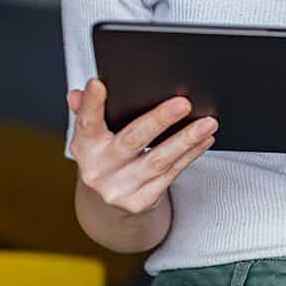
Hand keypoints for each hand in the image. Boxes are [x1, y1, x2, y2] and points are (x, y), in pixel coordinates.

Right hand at [67, 79, 217, 215]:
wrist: (110, 201)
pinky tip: (204, 140)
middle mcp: (98, 170)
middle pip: (132, 141)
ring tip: (208, 123)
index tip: (98, 84)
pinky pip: (171, 174)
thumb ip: (88, 112)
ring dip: (186, 140)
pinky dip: (190, 155)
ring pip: (158, 161)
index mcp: (85, 146)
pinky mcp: (140, 202)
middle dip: (159, 120)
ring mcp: (119, 189)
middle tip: (183, 103)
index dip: (91, 103)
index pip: (86, 122)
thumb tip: (77, 94)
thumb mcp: (93, 136)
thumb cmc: (107, 156)